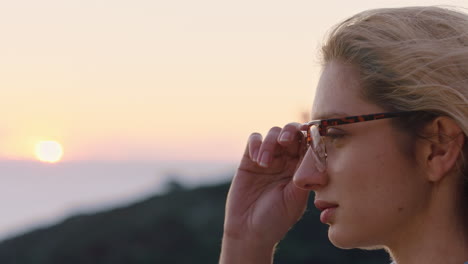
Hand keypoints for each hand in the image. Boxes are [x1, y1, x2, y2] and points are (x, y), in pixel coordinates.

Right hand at [223, 123, 310, 246]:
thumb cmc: (276, 220)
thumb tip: (315, 154)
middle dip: (289, 131)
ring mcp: (268, 159)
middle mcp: (286, 161)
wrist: (249, 231)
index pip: (308, 143)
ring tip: (265, 164)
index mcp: (301, 168)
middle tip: (285, 141)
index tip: (309, 131)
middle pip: (291, 132)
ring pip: (273, 133)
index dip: (309, 134)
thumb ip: (304, 176)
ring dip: (270, 142)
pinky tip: (257, 161)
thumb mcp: (295, 199)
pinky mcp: (249, 160)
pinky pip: (254, 139)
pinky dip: (257, 144)